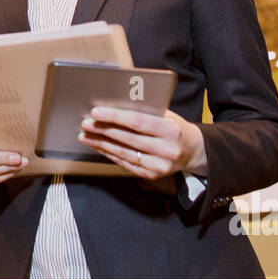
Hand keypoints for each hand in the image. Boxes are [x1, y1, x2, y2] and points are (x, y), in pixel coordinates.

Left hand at [78, 106, 205, 180]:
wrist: (192, 150)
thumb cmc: (173, 126)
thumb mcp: (166, 114)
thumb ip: (144, 111)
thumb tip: (113, 104)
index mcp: (171, 129)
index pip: (138, 122)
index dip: (115, 116)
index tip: (96, 112)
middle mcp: (167, 149)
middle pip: (128, 138)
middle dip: (103, 130)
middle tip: (85, 123)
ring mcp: (159, 165)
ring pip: (123, 153)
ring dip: (101, 143)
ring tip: (85, 135)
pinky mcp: (152, 175)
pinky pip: (125, 163)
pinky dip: (109, 153)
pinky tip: (98, 146)